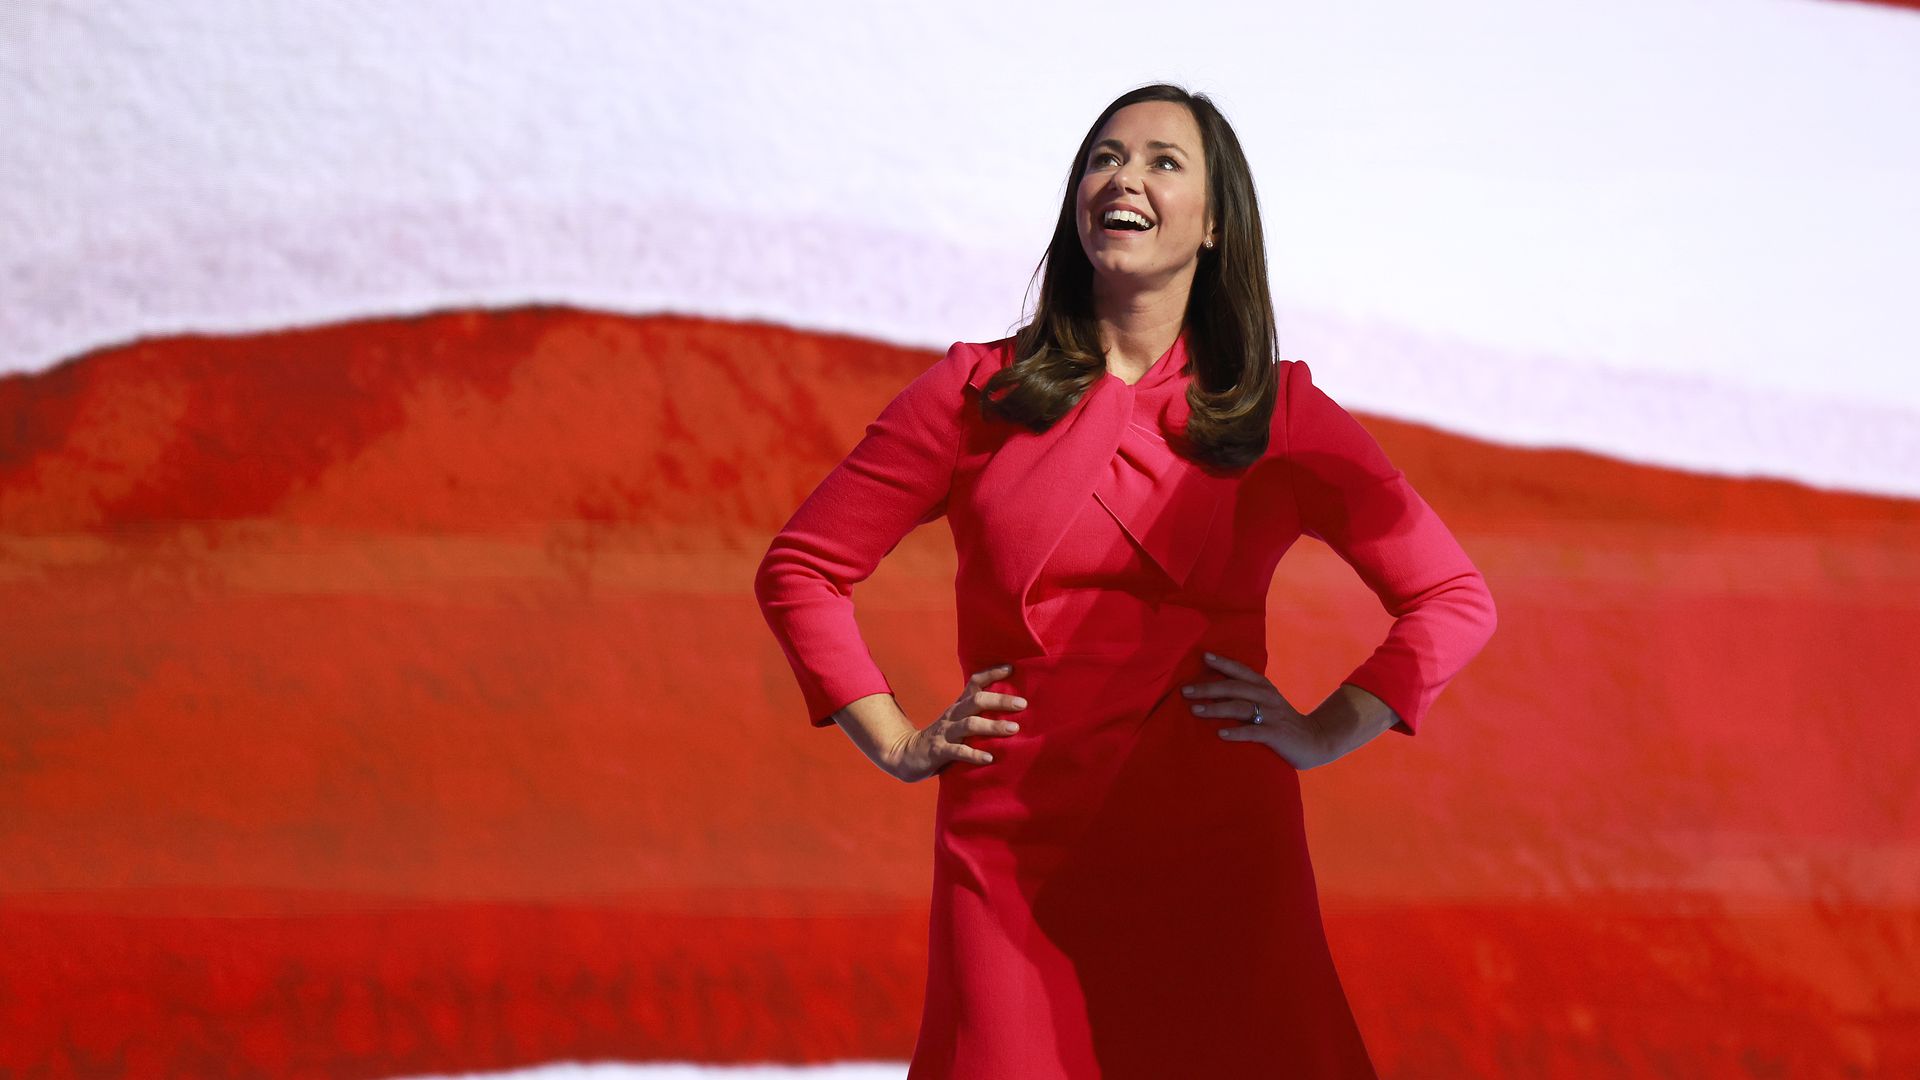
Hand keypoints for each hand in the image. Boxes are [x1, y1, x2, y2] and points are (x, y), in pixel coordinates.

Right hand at [886, 663, 1025, 783]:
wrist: (908, 755)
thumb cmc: (944, 738)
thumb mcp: (959, 722)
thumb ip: (979, 716)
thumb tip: (1012, 709)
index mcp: (959, 706)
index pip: (975, 683)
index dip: (992, 674)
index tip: (1011, 668)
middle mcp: (953, 715)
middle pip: (977, 701)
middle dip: (1000, 700)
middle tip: (1022, 704)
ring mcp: (945, 732)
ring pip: (970, 725)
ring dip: (993, 726)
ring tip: (1014, 729)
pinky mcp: (939, 751)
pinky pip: (958, 752)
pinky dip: (974, 754)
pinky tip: (990, 758)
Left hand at [1182, 652, 1334, 769]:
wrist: (1315, 740)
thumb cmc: (1282, 721)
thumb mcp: (1268, 701)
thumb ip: (1248, 693)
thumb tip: (1215, 688)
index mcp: (1264, 687)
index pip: (1241, 671)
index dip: (1223, 663)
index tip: (1204, 656)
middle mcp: (1267, 697)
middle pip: (1235, 688)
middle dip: (1209, 688)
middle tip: (1186, 691)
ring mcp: (1272, 715)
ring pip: (1240, 708)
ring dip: (1216, 709)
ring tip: (1195, 711)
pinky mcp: (1275, 735)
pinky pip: (1253, 732)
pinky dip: (1236, 733)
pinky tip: (1220, 734)